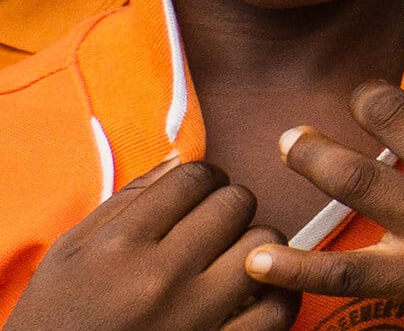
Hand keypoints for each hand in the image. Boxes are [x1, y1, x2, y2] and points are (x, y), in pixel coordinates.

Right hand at [7, 160, 293, 330]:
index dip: (202, 178)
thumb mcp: (67, 255)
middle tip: (213, 226)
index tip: (197, 194)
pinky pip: (277, 309)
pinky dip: (276, 295)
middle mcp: (160, 279)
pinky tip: (254, 293)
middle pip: (235, 203)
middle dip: (227, 206)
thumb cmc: (55, 320)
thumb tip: (179, 159)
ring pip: (265, 245)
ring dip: (254, 245)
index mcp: (120, 247)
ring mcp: (193, 317)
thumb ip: (124, 201)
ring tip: (231, 258)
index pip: (194, 178)